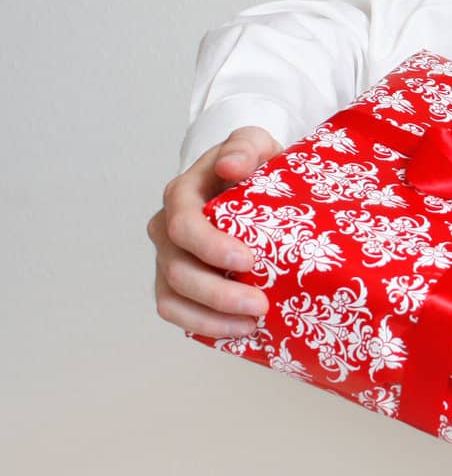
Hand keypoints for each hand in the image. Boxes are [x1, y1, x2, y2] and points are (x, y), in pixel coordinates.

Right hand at [147, 126, 282, 337]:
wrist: (249, 182)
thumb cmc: (251, 165)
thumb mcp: (254, 143)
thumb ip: (244, 146)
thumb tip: (231, 166)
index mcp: (182, 196)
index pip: (184, 224)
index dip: (211, 246)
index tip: (248, 261)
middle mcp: (167, 230)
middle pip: (176, 269)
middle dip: (217, 293)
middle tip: (259, 305)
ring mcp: (170, 260)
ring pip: (172, 298)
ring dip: (210, 318)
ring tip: (251, 325)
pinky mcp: (179, 285)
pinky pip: (179, 314)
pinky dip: (205, 327)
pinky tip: (239, 332)